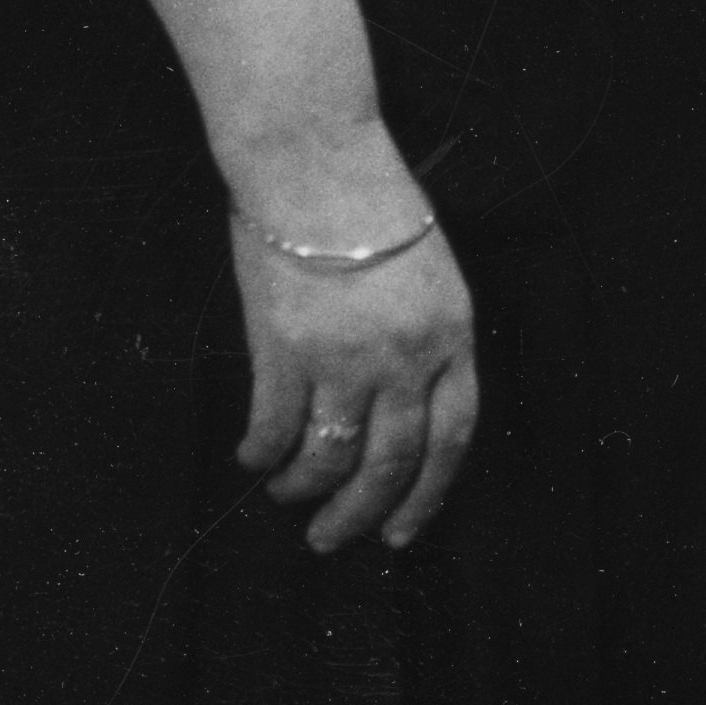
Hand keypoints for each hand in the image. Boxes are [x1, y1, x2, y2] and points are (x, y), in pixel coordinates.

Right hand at [228, 150, 477, 553]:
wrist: (315, 163)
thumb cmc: (372, 206)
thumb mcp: (429, 274)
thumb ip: (426, 342)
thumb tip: (399, 409)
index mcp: (452, 337)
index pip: (453, 438)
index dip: (429, 495)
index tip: (404, 532)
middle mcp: (406, 358)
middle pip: (391, 462)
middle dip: (361, 515)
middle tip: (332, 541)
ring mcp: (346, 357)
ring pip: (330, 456)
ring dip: (305, 490)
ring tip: (287, 500)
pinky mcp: (286, 350)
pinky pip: (276, 426)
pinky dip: (262, 453)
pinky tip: (252, 459)